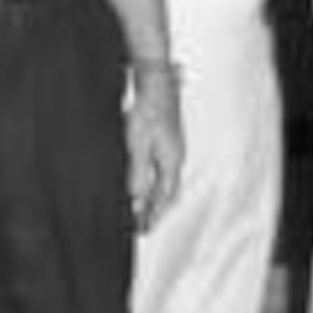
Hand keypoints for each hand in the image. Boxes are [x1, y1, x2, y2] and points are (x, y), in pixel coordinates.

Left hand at [126, 75, 183, 231]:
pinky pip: (162, 168)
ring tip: (143, 207)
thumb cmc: (146, 111)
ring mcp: (173, 147)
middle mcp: (176, 157)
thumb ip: (137, 175)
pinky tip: (145, 179)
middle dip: (156, 209)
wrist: (155, 82)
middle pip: (168, 191)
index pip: (164, 198)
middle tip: (144, 224)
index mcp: (171, 162)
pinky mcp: (167, 138)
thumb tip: (136, 200)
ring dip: (155, 196)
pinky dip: (154, 181)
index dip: (153, 215)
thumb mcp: (137, 147)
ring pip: (165, 179)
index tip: (144, 230)